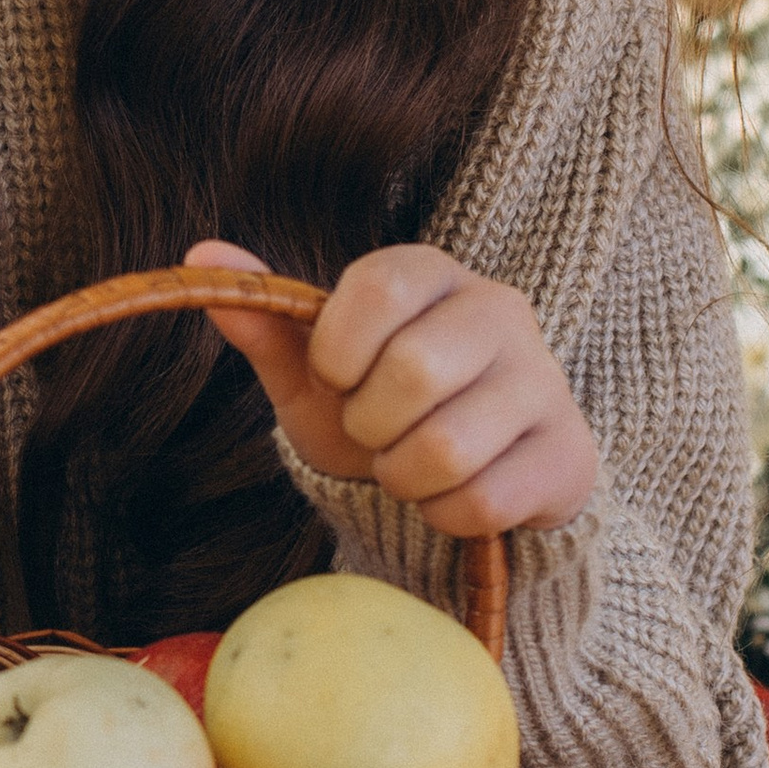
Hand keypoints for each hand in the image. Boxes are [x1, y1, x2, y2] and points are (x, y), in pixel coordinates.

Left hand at [188, 238, 598, 539]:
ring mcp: (544, 380)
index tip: (339, 377)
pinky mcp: (568, 452)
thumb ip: (267, 319)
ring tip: (411, 465)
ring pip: (449, 448)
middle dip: (371, 425)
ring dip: (405, 477)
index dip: (340, 351)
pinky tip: (453, 494)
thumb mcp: (315, 371)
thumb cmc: (381, 410)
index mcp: (432, 274)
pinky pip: (485, 501)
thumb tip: (201, 253)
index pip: (378, 289)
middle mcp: (499, 310)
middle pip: (415, 373)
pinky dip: (446, 515)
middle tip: (377, 432)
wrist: (469, 475)